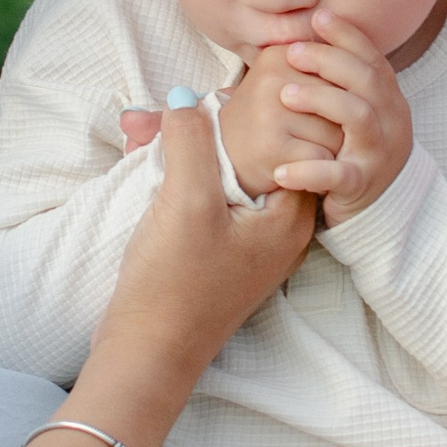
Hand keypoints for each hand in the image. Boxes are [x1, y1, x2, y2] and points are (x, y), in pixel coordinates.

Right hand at [98, 104, 316, 377]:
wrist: (145, 355)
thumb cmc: (175, 285)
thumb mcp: (185, 202)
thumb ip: (191, 142)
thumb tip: (185, 97)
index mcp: (291, 220)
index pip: (300, 143)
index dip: (267, 111)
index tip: (229, 91)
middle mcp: (281, 234)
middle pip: (262, 157)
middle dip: (219, 128)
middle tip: (183, 108)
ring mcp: (251, 248)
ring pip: (231, 177)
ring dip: (196, 152)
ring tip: (153, 134)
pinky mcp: (221, 257)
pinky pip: (213, 200)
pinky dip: (186, 178)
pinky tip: (153, 165)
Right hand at [217, 43, 345, 196]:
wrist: (228, 156)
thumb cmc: (271, 119)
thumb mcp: (292, 83)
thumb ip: (326, 69)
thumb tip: (373, 71)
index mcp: (281, 54)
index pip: (341, 71)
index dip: (345, 98)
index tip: (329, 110)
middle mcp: (272, 77)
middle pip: (343, 100)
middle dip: (345, 124)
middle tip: (329, 135)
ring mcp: (270, 112)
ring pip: (337, 132)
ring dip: (336, 150)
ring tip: (315, 151)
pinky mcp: (271, 147)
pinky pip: (322, 159)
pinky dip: (323, 170)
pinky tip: (308, 169)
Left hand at [267, 9, 414, 219]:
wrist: (381, 208)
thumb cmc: (355, 150)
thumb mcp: (354, 112)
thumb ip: (338, 82)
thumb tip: (297, 39)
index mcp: (388, 100)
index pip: (372, 59)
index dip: (347, 36)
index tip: (317, 17)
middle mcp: (391, 122)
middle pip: (366, 81)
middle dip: (328, 61)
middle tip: (292, 53)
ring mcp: (379, 153)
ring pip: (358, 117)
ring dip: (321, 101)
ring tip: (285, 95)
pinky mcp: (363, 185)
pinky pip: (339, 174)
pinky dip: (309, 171)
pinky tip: (281, 170)